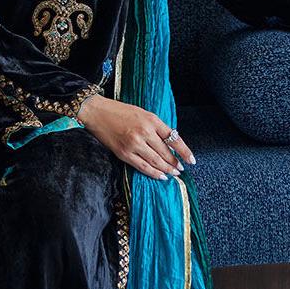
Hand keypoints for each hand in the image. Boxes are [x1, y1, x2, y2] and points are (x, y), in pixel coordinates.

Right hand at [77, 94, 195, 180]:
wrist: (97, 113)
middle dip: (175, 163)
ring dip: (167, 169)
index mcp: (151, 120)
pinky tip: (160, 176)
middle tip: (181, 169)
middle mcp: (144, 132)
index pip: (174, 138)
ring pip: (156, 161)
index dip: (184, 151)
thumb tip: (169, 143)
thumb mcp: (142, 113)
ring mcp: (134, 144)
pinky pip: (142, 166)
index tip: (192, 160)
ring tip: (173, 174)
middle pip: (166, 152)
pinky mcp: (124, 153)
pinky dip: (153, 173)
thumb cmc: (120, 112)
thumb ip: (155, 127)